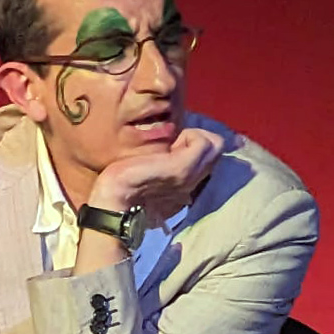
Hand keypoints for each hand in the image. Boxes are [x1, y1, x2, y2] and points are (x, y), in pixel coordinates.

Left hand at [89, 128, 223, 224]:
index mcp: (191, 183)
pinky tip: (169, 149)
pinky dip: (189, 136)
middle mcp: (197, 181)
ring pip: (214, 143)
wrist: (115, 197)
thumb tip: (180, 141)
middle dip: (196, 139)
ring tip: (169, 149)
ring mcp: (193, 175)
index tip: (179, 145)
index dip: (202, 143)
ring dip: (192, 137)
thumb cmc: (128, 183)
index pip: (215, 155)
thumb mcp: (157, 170)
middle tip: (171, 148)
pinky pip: (203, 141)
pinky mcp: (184, 168)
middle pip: (218, 147)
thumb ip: (174, 159)